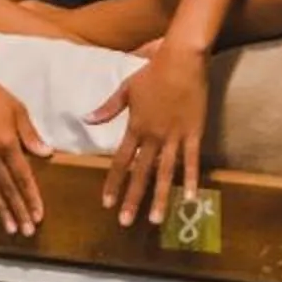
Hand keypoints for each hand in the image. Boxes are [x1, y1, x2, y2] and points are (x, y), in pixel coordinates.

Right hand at [0, 69, 48, 236]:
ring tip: (9, 228)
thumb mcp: (18, 110)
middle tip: (26, 231)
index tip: (38, 215)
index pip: (22, 177)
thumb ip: (30, 134)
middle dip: (18, 211)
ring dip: (1, 210)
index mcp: (7, 142)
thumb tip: (46, 154)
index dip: (31, 197)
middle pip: (7, 188)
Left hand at [89, 45, 209, 228]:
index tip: (107, 203)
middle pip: (140, 173)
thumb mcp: (126, 88)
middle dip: (132, 198)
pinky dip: (190, 179)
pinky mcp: (194, 133)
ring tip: (155, 220)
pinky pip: (192, 160)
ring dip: (159, 197)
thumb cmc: (153, 71)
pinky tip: (190, 198)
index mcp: (136, 127)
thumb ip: (108, 108)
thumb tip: (86, 119)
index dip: (114, 182)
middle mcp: (153, 136)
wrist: (181, 60)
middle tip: (125, 222)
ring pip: (165, 173)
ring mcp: (175, 136)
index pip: (121, 161)